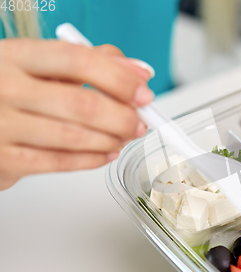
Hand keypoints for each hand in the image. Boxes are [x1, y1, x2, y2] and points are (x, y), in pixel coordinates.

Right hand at [0, 39, 153, 189]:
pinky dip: (91, 160)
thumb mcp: (40, 65)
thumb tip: (137, 71)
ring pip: (73, 137)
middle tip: (139, 122)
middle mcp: (5, 87)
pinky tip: (106, 154)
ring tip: (124, 137)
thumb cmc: (9, 89)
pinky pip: (58, 163)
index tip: (143, 92)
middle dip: (122, 117)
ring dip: (110, 140)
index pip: (78, 60)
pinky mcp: (3, 159)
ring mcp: (1, 125)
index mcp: (16, 56)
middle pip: (81, 103)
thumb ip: (89, 62)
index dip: (118, 78)